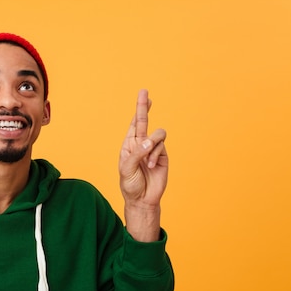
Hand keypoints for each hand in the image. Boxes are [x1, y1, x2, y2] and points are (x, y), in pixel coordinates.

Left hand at [119, 89, 167, 208]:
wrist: (142, 199)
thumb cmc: (130, 184)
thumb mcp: (127, 169)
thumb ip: (136, 154)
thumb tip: (149, 141)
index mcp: (129, 145)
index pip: (134, 124)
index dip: (139, 110)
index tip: (143, 94)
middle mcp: (141, 144)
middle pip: (144, 121)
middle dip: (144, 107)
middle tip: (145, 91)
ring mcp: (153, 149)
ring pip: (157, 134)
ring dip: (152, 146)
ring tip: (147, 161)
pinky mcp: (163, 155)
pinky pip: (161, 146)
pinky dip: (155, 155)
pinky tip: (151, 166)